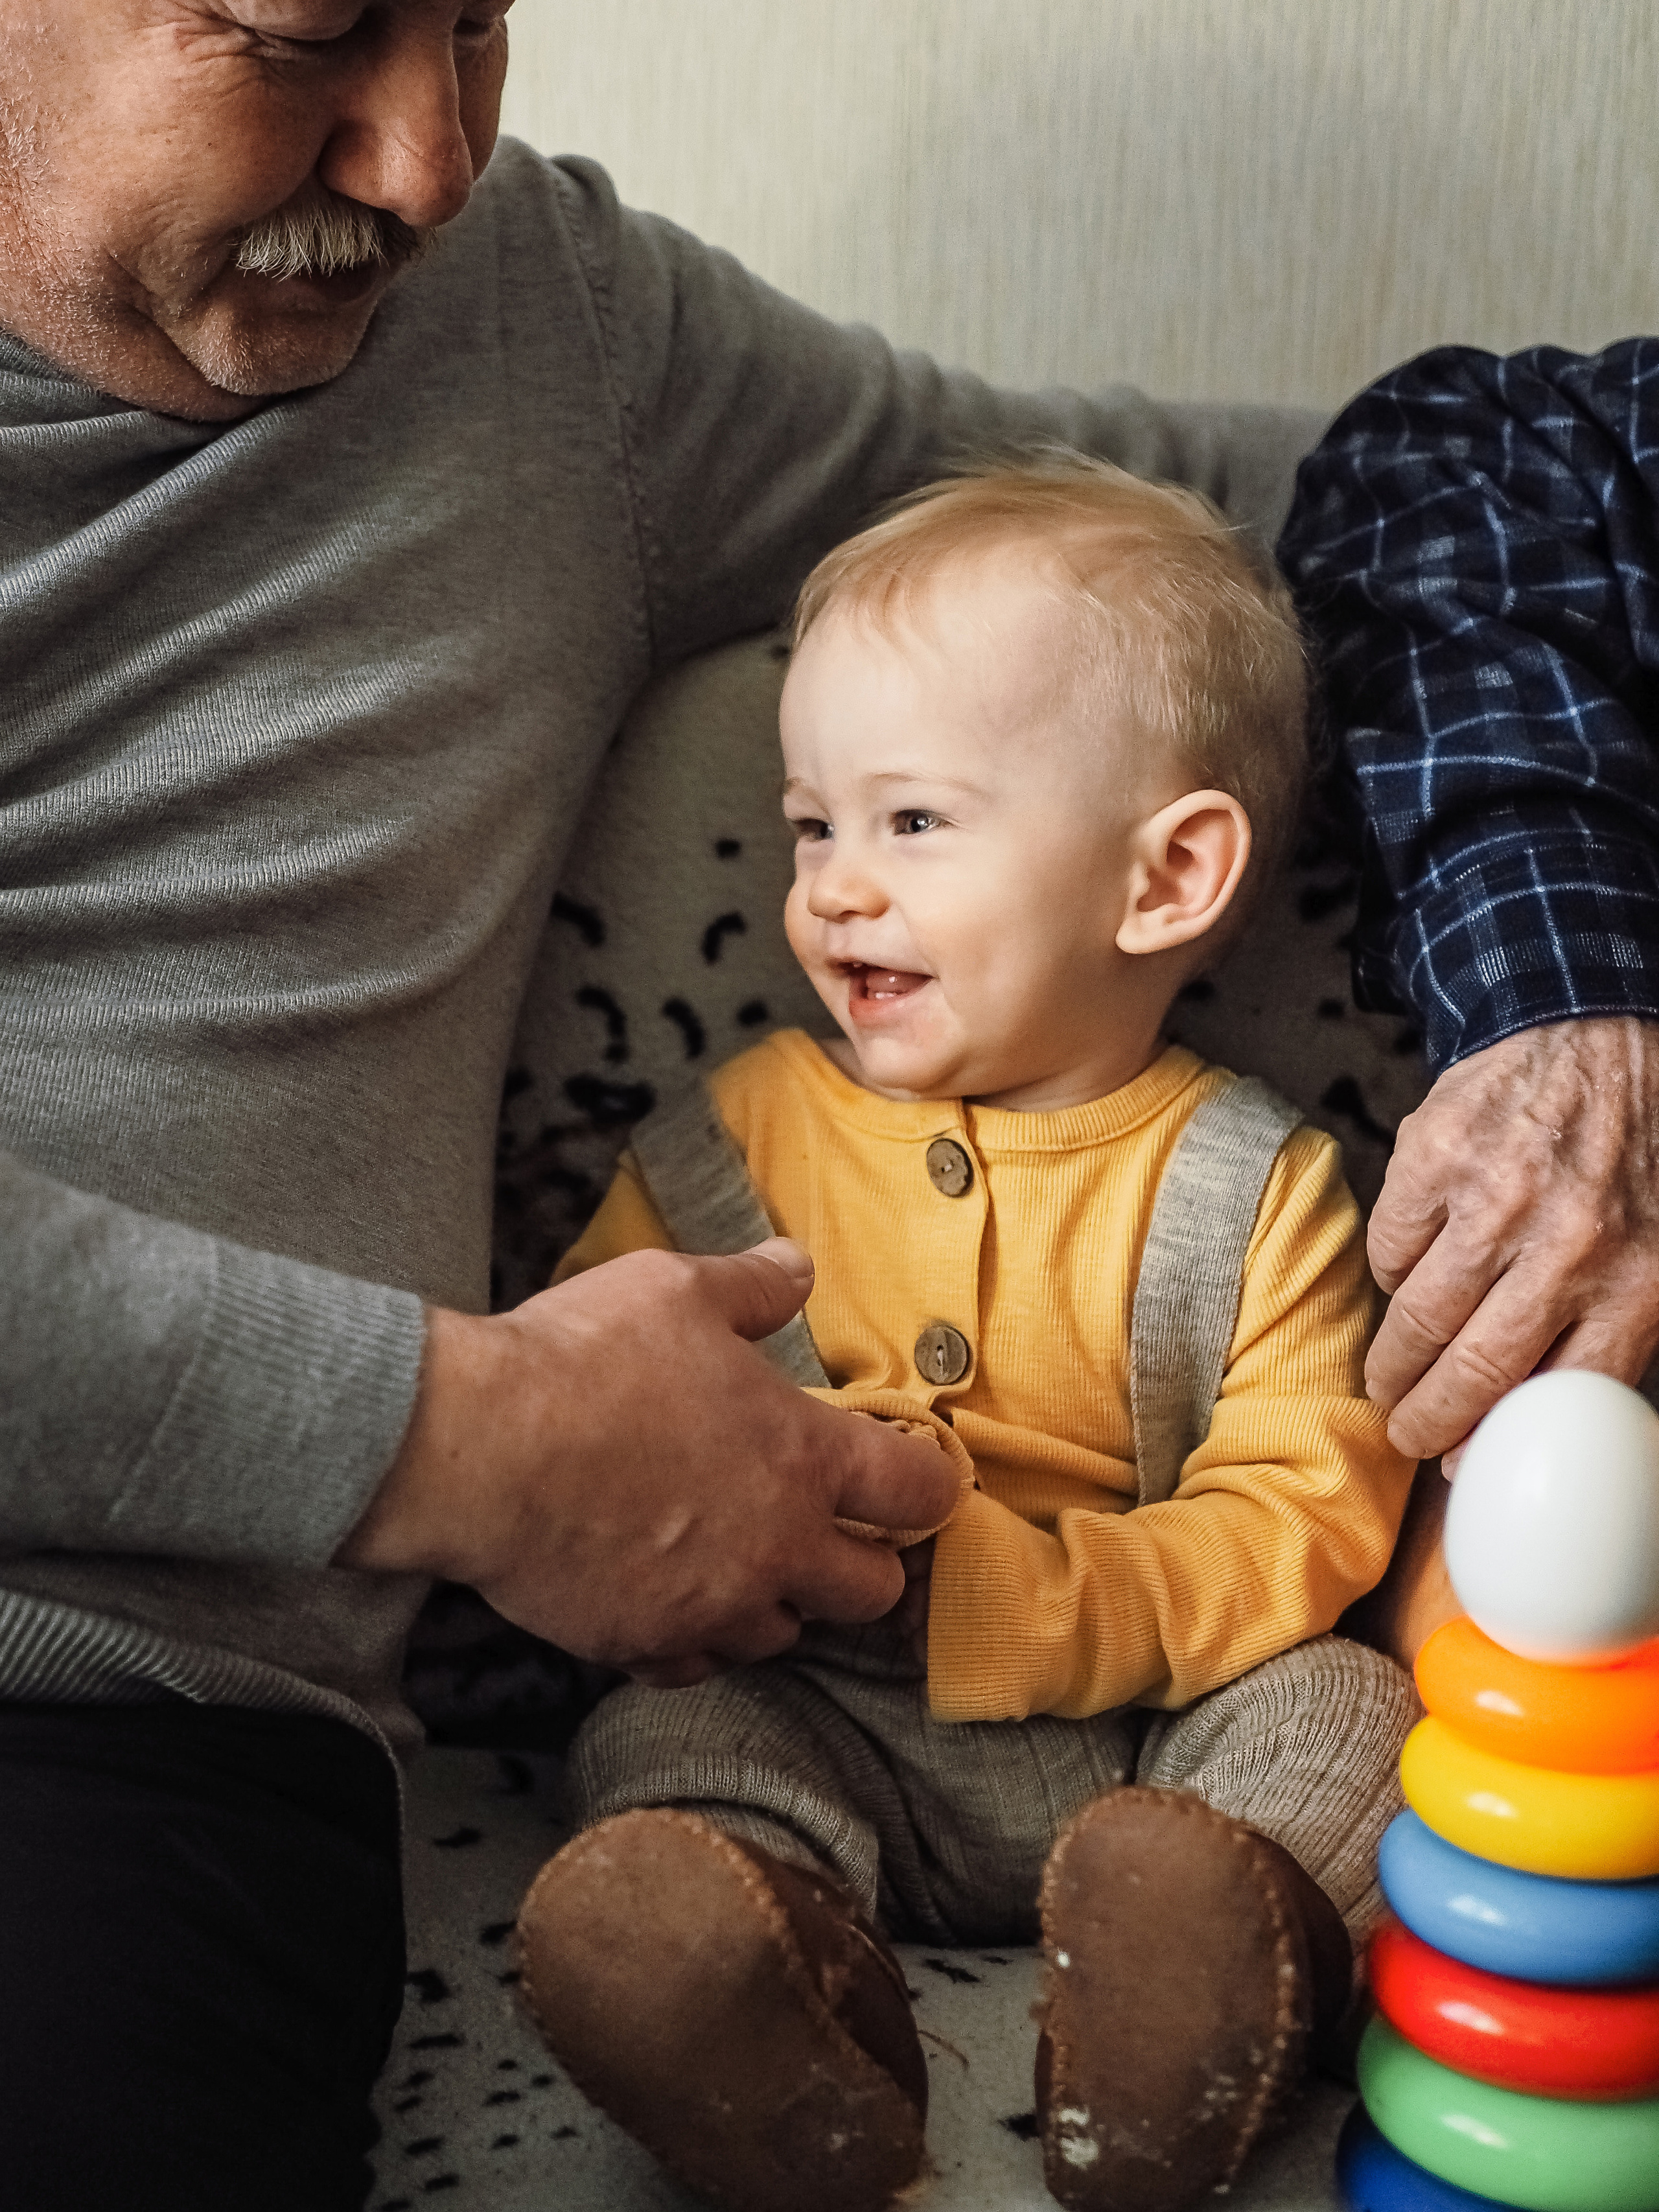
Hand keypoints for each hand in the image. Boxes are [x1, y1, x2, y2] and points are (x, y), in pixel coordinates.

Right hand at [338, 1239, 958, 1683]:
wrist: (481, 1449)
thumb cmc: (585, 1360)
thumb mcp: (676, 1290)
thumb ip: (751, 1287)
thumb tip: (796, 1267)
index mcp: (802, 1457)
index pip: (915, 1492)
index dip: (928, 1485)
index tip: (916, 1480)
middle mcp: (775, 1547)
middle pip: (871, 1591)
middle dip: (864, 1565)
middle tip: (833, 1533)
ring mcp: (711, 1608)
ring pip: (783, 1635)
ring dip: (776, 1603)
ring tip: (742, 1562)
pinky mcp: (644, 1646)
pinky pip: (697, 1665)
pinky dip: (695, 1638)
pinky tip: (670, 1598)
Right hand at [1366, 1018, 1658, 1462]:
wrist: (1590, 1032)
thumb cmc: (1632, 1148)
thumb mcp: (1658, 1246)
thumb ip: (1616, 1324)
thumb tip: (1544, 1414)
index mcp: (1638, 1279)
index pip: (1561, 1393)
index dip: (1496, 1439)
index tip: (1459, 1460)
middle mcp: (1569, 1244)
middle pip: (1477, 1368)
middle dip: (1426, 1417)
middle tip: (1404, 1432)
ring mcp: (1495, 1199)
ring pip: (1418, 1315)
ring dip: (1391, 1361)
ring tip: (1384, 1377)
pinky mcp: (1435, 1159)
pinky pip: (1389, 1247)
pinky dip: (1389, 1272)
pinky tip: (1403, 1276)